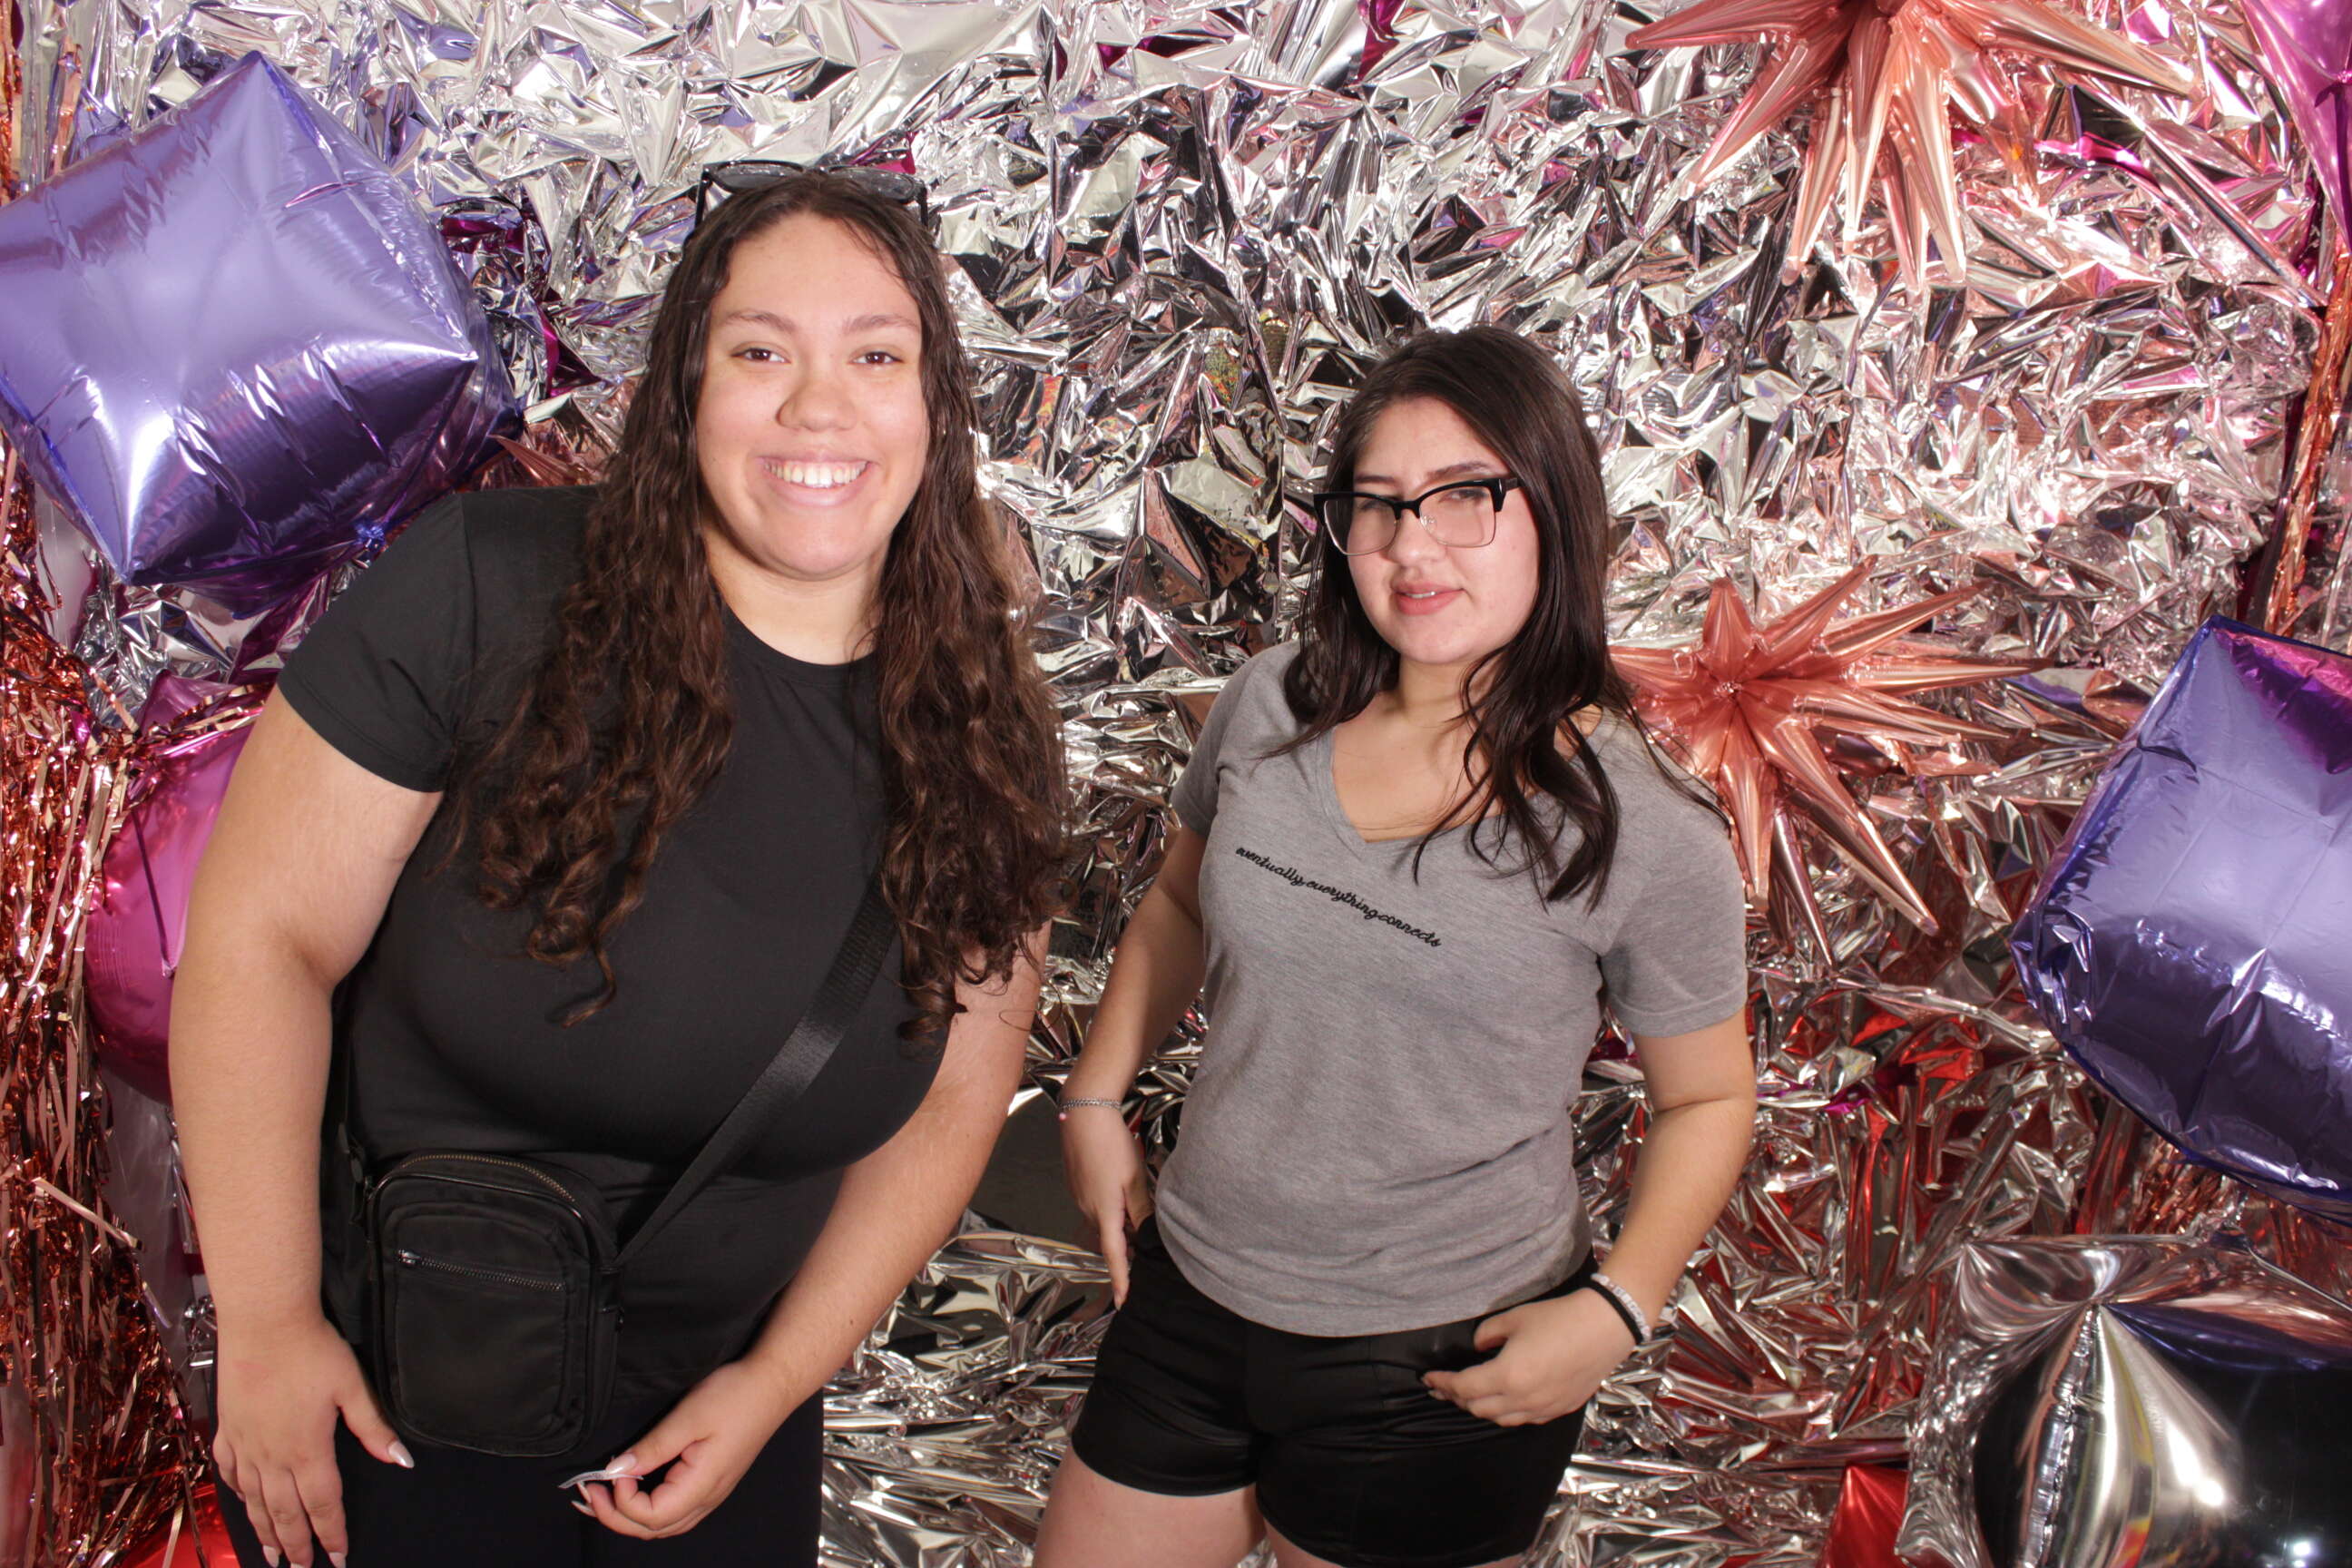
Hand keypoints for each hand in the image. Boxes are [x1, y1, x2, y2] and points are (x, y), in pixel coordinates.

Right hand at [213, 1314, 412, 1566]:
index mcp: (309, 1451)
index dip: (332, 1533)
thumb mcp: (352, 1387)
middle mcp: (273, 1457)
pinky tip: (242, 1502)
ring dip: (265, 1530)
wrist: (264, 1323)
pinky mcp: (227, 1429)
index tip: (339, 1557)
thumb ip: (374, 1428)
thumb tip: (402, 1460)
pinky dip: (236, 1493)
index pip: (324, 1504)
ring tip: (272, 1556)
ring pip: (255, 1501)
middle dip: (297, 1545)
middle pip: (286, 1513)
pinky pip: (229, 1471)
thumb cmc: (313, 1351)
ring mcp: (246, 1445)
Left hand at [574, 1359, 803, 1539]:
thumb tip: (616, 1471)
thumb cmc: (735, 1396)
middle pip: (652, 1529)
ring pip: (662, 1525)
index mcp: (702, 1486)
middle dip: (614, 1516)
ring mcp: (711, 1493)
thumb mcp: (689, 1417)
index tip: (611, 1470)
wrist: (772, 1385)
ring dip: (628, 1515)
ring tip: (601, 1494)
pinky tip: (632, 1488)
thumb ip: (652, 1448)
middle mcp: (707, 1498)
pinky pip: (673, 1511)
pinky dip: (645, 1507)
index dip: (622, 1501)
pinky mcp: (710, 1483)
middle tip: (587, 1491)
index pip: (650, 1517)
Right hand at [1059, 1104, 1150, 1304]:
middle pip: (1109, 1238)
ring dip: (1119, 1224)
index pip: (1114, 1255)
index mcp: (1104, 1212)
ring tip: (1137, 1213)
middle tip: (1146, 1251)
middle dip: (1125, 1248)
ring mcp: (1080, 1197)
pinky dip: (1110, 1209)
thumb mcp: (1134, 1178)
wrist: (1083, 1114)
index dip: (1121, 1280)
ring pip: (1103, 1221)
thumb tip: (1148, 1235)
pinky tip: (1121, 1191)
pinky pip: (1095, 1206)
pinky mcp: (1077, 1185)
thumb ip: (1142, 1209)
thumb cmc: (1110, 1143)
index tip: (1123, 1301)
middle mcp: (1088, 1209)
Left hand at [1421, 1288, 1637, 1426]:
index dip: (1443, 1383)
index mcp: (1507, 1376)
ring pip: (1501, 1419)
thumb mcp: (1514, 1319)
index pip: (1463, 1387)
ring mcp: (1543, 1408)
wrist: (1604, 1328)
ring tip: (1470, 1396)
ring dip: (1481, 1409)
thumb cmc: (1559, 1319)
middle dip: (1457, 1398)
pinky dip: (1507, 1413)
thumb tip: (1479, 1347)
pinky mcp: (1560, 1409)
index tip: (1429, 1379)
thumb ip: (1487, 1334)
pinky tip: (1504, 1401)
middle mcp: (1523, 1399)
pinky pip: (1524, 1419)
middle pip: (1478, 1408)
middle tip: (1444, 1388)